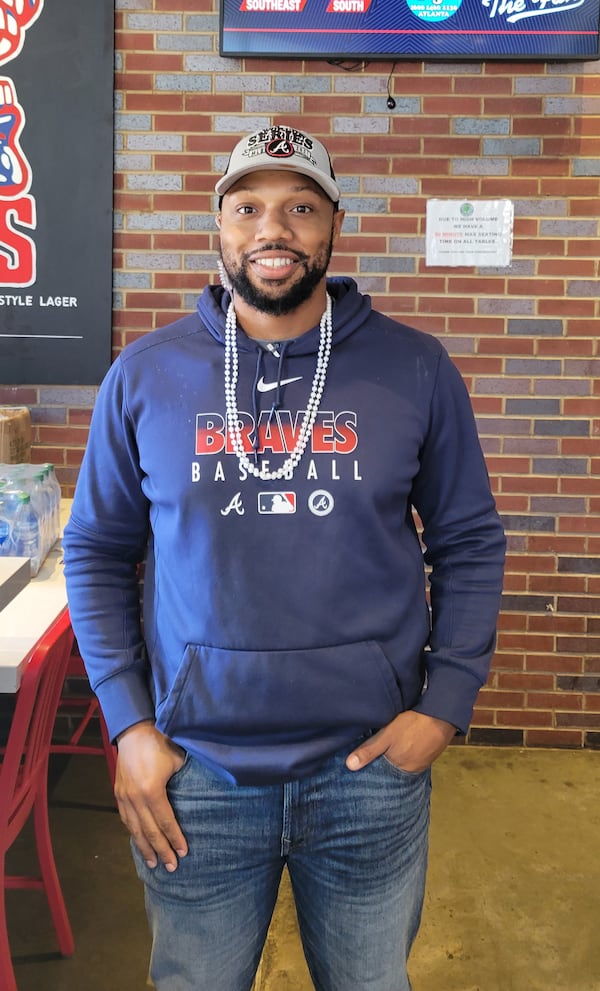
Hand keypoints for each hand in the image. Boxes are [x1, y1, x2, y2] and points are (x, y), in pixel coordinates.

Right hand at [114, 720, 187, 871]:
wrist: (135, 730)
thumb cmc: (161, 743)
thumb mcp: (178, 761)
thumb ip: (185, 783)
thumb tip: (199, 797)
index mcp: (152, 791)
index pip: (166, 822)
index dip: (175, 838)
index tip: (183, 853)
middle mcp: (135, 798)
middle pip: (149, 830)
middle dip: (161, 850)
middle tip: (171, 867)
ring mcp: (124, 796)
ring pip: (134, 828)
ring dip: (144, 846)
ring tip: (153, 862)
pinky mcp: (118, 792)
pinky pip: (126, 818)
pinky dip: (133, 832)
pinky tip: (139, 841)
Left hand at [345, 710, 455, 773]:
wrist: (441, 715)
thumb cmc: (412, 724)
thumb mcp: (387, 735)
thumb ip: (369, 750)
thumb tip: (349, 766)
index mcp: (400, 769)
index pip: (381, 776)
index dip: (372, 770)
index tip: (360, 768)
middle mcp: (411, 771)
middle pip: (392, 771)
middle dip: (382, 766)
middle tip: (371, 758)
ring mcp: (421, 764)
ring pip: (402, 764)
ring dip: (394, 759)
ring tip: (385, 751)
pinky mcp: (428, 755)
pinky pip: (412, 759)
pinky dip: (405, 755)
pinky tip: (401, 746)